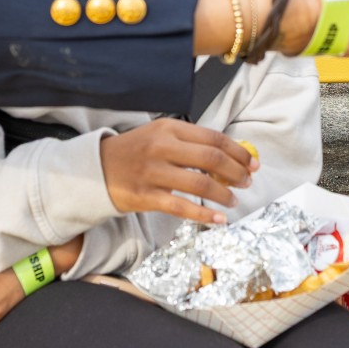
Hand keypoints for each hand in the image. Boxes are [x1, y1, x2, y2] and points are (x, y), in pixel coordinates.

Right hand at [100, 119, 256, 222]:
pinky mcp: (145, 196)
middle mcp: (162, 147)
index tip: (252, 164)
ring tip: (233, 201)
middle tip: (246, 182)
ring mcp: (153, 172)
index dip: (238, 152)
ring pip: (199, 183)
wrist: (96, 168)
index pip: (214, 138)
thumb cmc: (135, 151)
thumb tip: (229, 156)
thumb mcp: (160, 135)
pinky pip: (181, 206)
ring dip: (223, 194)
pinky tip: (218, 219)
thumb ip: (190, 142)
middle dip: (236, 172)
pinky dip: (203, 214)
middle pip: (211, 158)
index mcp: (169, 128)